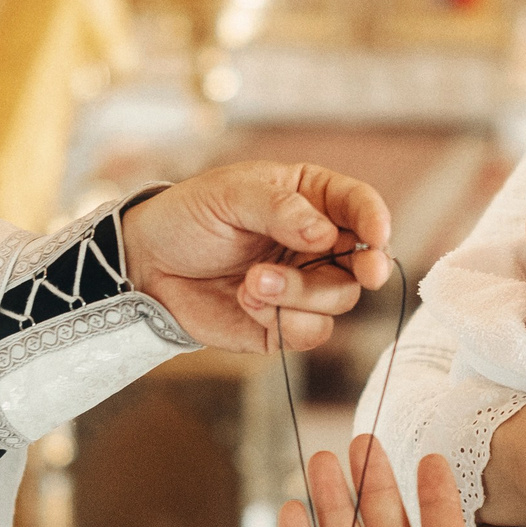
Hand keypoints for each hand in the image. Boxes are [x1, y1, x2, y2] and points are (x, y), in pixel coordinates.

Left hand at [119, 162, 393, 351]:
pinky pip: (311, 331)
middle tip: (366, 272)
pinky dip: (283, 319)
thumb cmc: (190, 217)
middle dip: (365, 267)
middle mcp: (317, 244)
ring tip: (253, 281)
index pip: (359, 206)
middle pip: (363, 261)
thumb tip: (324, 233)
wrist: (148, 265)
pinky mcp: (284, 324)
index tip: (377, 234)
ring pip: (340, 299)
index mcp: (312, 199)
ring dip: (301, 292)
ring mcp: (304, 286)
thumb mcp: (230, 195)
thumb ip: (280, 208)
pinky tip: (246, 300)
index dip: (375, 219)